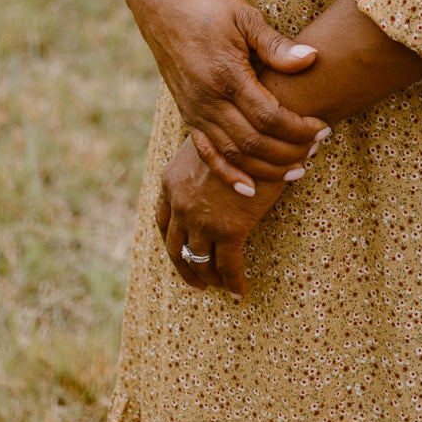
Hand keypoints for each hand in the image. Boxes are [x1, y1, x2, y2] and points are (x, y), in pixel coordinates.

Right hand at [124, 0, 328, 191]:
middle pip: (254, 142)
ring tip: (297, 170)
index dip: (299, 128)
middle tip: (317, 148)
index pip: (269, 116)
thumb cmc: (210, 9)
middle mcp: (208, 100)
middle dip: (290, 152)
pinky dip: (228, 176)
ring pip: (233, 155)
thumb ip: (276, 45)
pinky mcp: (188, 115)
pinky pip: (207, 155)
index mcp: (226, 75)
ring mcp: (196, 111)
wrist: (163, 7)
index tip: (324, 128)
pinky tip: (250, 190)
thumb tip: (312, 59)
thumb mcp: (245, 17)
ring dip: (267, 168)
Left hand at [156, 136, 283, 296]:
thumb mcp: (207, 143)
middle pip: (175, 247)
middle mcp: (180, 204)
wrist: (259, 130)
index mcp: (170, 181)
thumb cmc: (239, 130)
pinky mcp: (230, 230)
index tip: (181, 253)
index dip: (172, 240)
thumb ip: (200, 163)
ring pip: (200, 261)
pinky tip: (239, 291)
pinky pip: (228, 267)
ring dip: (208, 277)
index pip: (162, 221)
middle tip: (197, 281)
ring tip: (219, 285)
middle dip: (185, 267)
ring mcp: (202, 220)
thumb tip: (211, 172)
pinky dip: (233, 283)